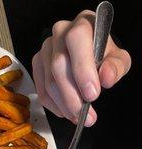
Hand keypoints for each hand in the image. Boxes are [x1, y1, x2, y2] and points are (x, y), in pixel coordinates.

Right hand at [32, 10, 130, 126]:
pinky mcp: (37, 65)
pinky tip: (66, 112)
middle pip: (58, 66)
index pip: (76, 41)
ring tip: (78, 117)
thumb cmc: (103, 57)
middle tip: (85, 115)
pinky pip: (41, 90)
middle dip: (72, 96)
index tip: (92, 95)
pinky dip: (54, 106)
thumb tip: (106, 78)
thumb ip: (115, 67)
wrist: (89, 57)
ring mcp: (45, 50)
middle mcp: (59, 33)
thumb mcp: (117, 60)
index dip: (82, 70)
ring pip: (49, 82)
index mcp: (82, 25)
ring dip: (63, 105)